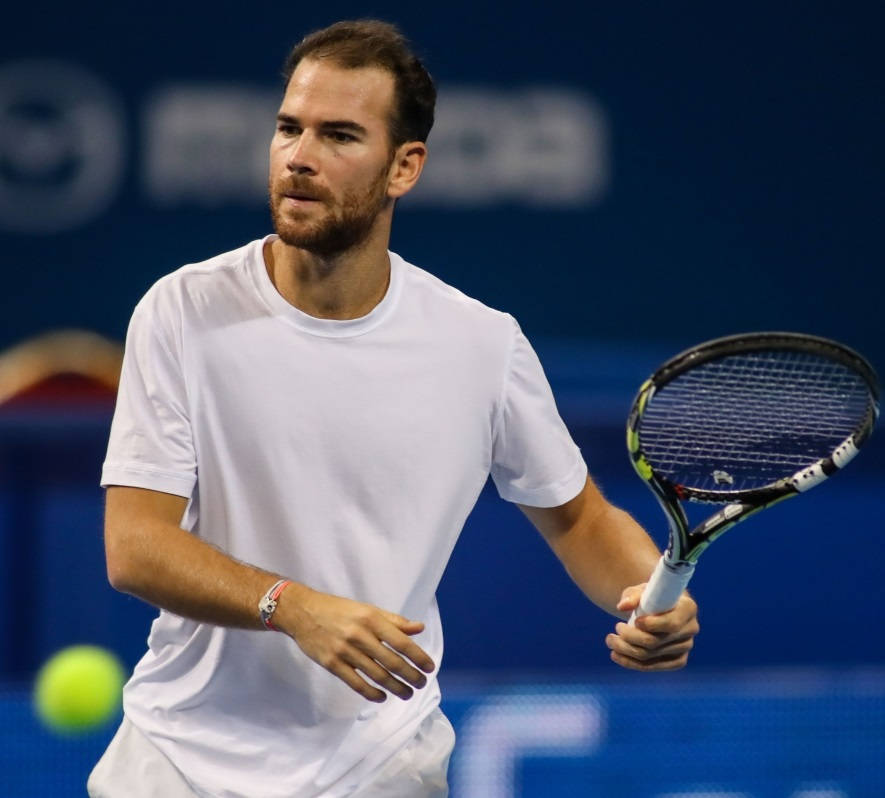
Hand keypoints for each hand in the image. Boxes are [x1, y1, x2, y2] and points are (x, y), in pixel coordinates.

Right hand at [275, 583, 435, 701]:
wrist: (302, 612)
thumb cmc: (338, 609)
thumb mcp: (367, 609)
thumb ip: (393, 621)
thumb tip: (419, 628)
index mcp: (371, 618)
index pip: (401, 641)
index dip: (418, 656)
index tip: (429, 667)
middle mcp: (360, 635)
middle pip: (391, 661)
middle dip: (410, 675)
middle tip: (421, 684)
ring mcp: (345, 651)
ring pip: (376, 675)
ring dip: (395, 687)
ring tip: (407, 693)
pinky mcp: (332, 664)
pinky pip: (356, 683)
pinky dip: (371, 692)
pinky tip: (383, 696)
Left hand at [605, 585, 698, 670]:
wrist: (660, 606)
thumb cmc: (652, 596)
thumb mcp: (642, 591)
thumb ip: (633, 596)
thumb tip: (622, 606)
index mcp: (688, 608)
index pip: (672, 623)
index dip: (652, 625)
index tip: (634, 620)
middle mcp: (691, 629)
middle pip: (657, 642)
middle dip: (630, 637)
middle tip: (616, 628)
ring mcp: (685, 648)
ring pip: (650, 656)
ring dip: (626, 650)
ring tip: (610, 640)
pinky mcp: (677, 661)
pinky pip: (652, 666)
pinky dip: (631, 662)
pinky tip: (616, 655)